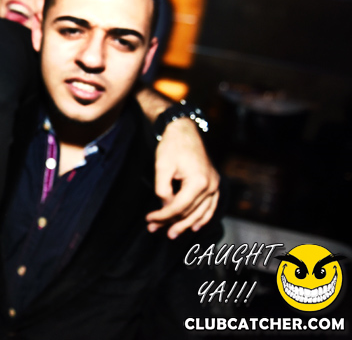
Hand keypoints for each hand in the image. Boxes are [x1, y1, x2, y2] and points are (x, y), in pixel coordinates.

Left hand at [146, 118, 218, 238]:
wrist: (184, 131)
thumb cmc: (171, 147)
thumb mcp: (161, 167)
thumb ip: (163, 190)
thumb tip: (165, 207)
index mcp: (198, 182)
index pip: (178, 207)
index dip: (162, 216)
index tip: (148, 219)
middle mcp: (211, 185)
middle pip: (189, 212)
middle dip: (171, 222)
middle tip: (155, 230)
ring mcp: (215, 185)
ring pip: (201, 212)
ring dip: (185, 224)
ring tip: (171, 233)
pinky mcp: (214, 183)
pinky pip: (211, 206)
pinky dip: (203, 217)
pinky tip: (194, 226)